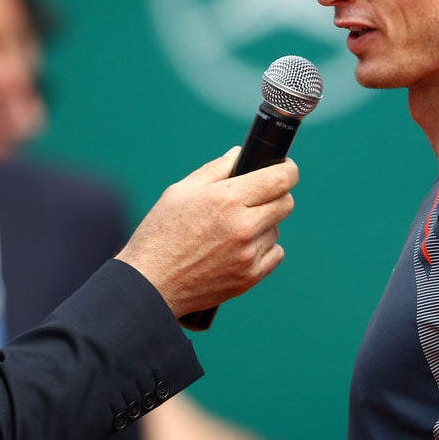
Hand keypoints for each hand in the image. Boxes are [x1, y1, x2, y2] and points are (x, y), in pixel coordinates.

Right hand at [116, 149, 298, 317]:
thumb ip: (215, 169)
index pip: (280, 179)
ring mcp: (249, 254)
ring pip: (276, 228)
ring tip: (234, 228)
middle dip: (276, 194)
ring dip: (264, 224)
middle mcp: (243, 226)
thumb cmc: (160, 233)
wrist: (150, 284)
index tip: (285, 167)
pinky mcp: (250, 277)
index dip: (288, 169)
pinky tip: (240, 248)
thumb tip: (239, 155)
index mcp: (226, 199)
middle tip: (258, 195)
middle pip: (286, 202)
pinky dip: (263, 248)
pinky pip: (274, 254)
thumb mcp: (180, 191)